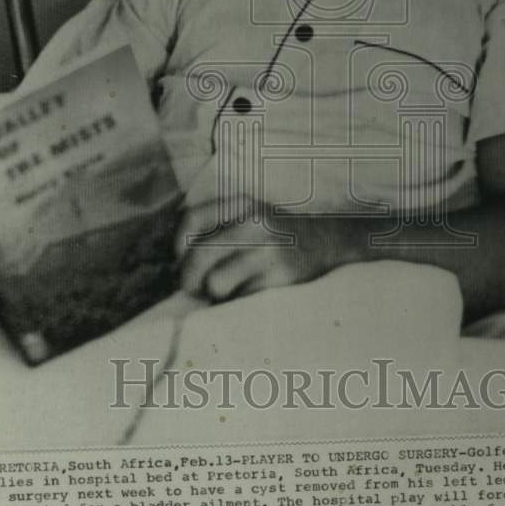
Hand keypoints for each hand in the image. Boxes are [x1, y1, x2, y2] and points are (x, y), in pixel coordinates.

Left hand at [175, 194, 344, 301]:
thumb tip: (176, 259)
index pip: (192, 219)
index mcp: (242, 204)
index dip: (177, 245)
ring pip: (215, 283)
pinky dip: (237, 301)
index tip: (179, 260)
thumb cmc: (278, 233)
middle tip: (194, 288)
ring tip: (226, 290)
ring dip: (215, 294)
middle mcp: (254, 224)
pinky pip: (239, 299)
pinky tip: (247, 294)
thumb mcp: (250, 214)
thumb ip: (218, 226)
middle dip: (189, 279)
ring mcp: (268, 251)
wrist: (328, 241)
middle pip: (198, 256)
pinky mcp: (279, 278)